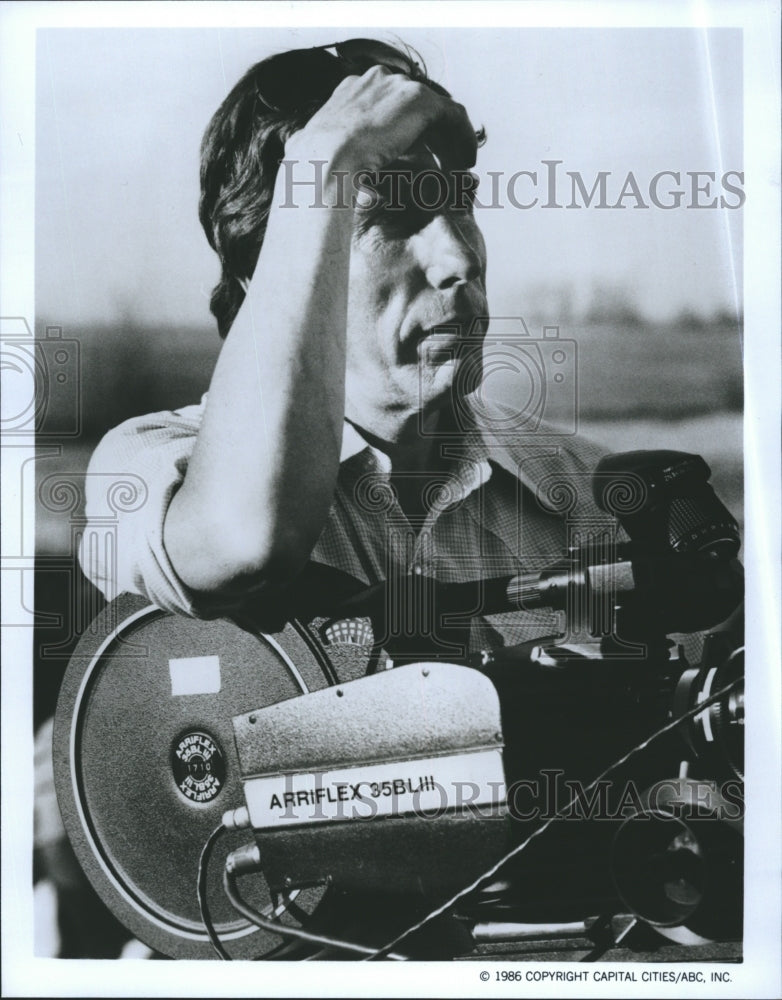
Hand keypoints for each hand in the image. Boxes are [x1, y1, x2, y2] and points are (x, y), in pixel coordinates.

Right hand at [285, 64, 477, 174]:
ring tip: (457, 165)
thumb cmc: (312, 171)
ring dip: (449, 138)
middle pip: (414, 103)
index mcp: (349, 92)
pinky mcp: (420, 101)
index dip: (403, 130)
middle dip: (430, 133)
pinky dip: (463, 138)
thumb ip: (323, 157)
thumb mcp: (313, 158)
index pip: (386, 103)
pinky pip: (453, 117)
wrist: (323, 163)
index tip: (412, 155)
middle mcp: (375, 80)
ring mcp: (398, 87)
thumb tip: (319, 177)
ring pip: (436, 111)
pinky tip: (466, 162)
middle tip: (442, 161)